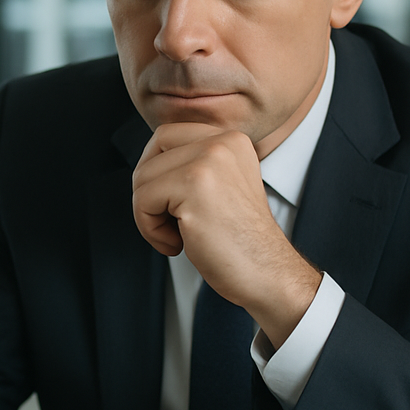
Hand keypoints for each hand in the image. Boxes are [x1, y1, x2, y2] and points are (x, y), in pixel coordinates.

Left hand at [131, 123, 320, 348]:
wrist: (267, 274)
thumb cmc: (237, 241)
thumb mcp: (220, 188)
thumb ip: (192, 166)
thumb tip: (146, 163)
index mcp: (232, 139)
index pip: (167, 135)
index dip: (157, 171)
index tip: (171, 204)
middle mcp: (223, 141)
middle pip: (153, 151)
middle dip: (148, 189)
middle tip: (167, 220)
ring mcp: (209, 160)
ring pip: (143, 177)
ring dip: (148, 215)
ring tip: (177, 236)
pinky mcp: (194, 185)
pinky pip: (143, 200)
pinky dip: (150, 229)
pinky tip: (177, 245)